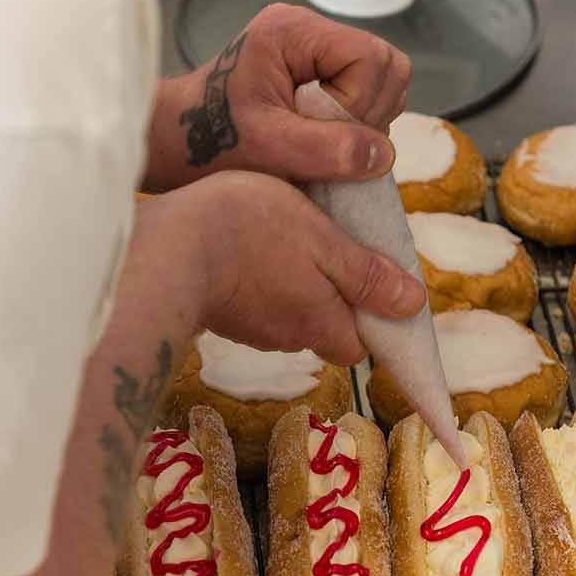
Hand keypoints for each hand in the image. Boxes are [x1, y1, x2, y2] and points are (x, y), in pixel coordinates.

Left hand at [144, 4, 411, 191]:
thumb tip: (382, 154)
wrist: (181, 142)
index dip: (360, 104)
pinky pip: (368, 95)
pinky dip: (357, 124)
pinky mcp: (321, 72)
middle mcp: (310, 31)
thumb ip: (326, 148)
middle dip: (369, 113)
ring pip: (384, 82)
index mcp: (293, 31)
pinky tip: (323, 140)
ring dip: (366, 122)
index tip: (325, 135)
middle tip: (328, 144)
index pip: (370, 58)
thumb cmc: (210, 140)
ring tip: (322, 144)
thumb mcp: (267, 146)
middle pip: (387, 66)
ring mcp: (318, 51)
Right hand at [166, 170, 424, 364]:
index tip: (368, 277)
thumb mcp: (322, 239)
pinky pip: (253, 297)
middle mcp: (286, 336)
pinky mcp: (218, 311)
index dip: (369, 315)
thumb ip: (366, 274)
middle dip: (331, 293)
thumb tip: (413, 304)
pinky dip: (258, 275)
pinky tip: (249, 242)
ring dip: (292, 280)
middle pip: (323, 325)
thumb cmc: (248, 232)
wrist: (163, 245)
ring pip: (287, 309)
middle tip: (326, 242)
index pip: (359, 342)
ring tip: (284, 234)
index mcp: (321, 323)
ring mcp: (248, 327)